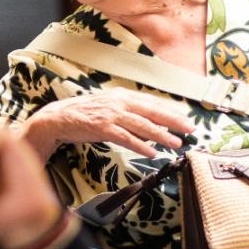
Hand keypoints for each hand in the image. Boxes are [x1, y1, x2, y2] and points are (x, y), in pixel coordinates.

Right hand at [21, 90, 192, 159]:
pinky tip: (151, 152)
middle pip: (152, 112)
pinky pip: (126, 138)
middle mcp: (119, 102)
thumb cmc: (84, 114)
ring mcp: (111, 115)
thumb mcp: (108, 106)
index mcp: (122, 96)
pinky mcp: (103, 128)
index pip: (152, 103)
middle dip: (173, 121)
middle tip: (189, 129)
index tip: (185, 120)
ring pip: (142, 125)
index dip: (170, 112)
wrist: (59, 118)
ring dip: (161, 135)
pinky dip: (140, 145)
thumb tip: (148, 123)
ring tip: (175, 143)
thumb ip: (127, 112)